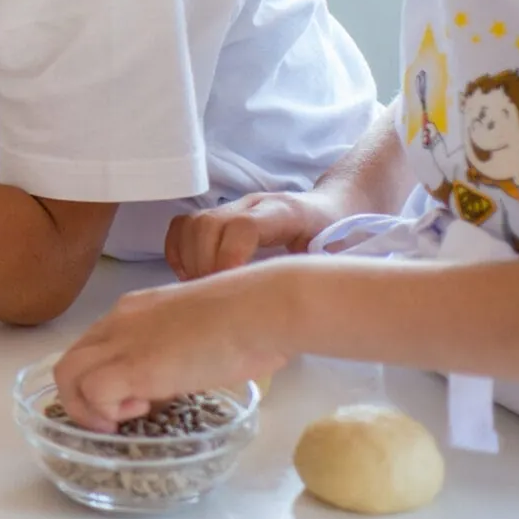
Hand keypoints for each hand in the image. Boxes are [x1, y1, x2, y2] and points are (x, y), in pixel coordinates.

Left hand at [52, 263, 297, 431]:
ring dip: (88, 407)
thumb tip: (186, 370)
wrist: (264, 309)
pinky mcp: (134, 367)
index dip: (105, 374)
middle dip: (85, 396)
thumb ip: (180, 346)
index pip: (94, 345)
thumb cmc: (251, 317)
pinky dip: (106, 410)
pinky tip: (140, 411)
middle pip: (71, 360)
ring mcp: (123, 342)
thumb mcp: (201, 329)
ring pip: (66, 374)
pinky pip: (92, 392)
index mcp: (135, 310)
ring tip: (125, 418)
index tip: (134, 395)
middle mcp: (119, 321)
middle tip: (120, 415)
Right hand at [165, 190, 343, 280]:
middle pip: (209, 224)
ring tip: (202, 289)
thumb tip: (285, 313)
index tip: (228, 286)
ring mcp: (233, 207)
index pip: (244, 226)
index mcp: (286, 213)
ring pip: (192, 223)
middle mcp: (253, 204)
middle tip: (213, 296)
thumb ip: (311, 278)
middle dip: (203, 264)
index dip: (228, 256)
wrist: (335, 207)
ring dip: (189, 260)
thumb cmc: (338, 239)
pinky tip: (191, 275)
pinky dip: (179, 251)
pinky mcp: (219, 214)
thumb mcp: (335, 259)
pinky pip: (183, 225)